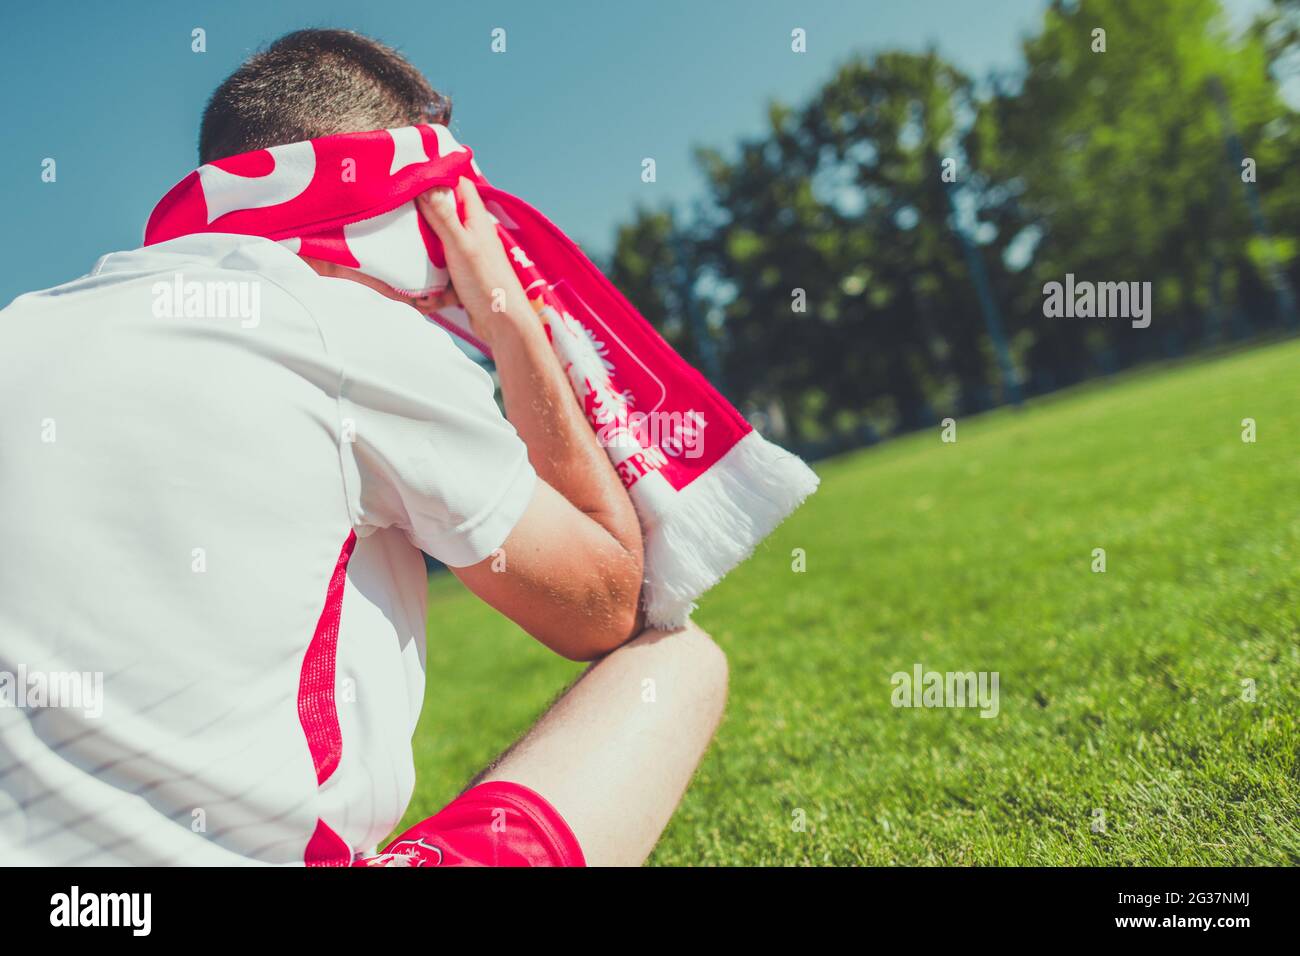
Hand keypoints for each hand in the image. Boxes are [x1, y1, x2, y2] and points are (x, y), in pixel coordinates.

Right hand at [417, 177, 535, 349]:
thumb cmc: (487, 282)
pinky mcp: (460, 278)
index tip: (411, 176)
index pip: (457, 184)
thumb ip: (443, 216)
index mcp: (475, 218)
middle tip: (400, 226)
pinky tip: (432, 301)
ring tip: (419, 279)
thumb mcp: (460, 245)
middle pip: (440, 217)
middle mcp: (472, 234)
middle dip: (420, 225)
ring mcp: (465, 257)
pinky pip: (439, 277)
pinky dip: (433, 290)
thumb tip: (425, 185)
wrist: (502, 325)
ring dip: (425, 265)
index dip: (437, 177)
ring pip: (435, 250)